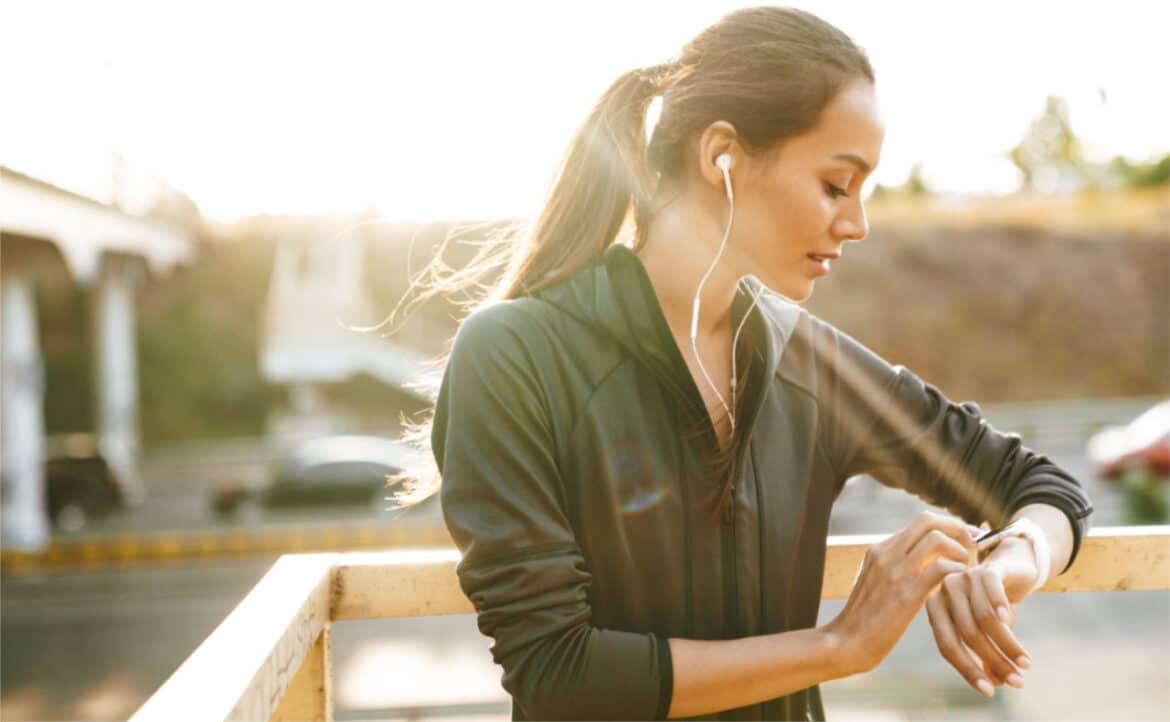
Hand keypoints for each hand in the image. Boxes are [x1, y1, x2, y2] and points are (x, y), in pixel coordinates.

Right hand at [826, 510, 976, 675]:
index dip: (947, 526)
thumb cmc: (864, 619)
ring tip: (965, 567)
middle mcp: (885, 553)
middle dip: (957, 528)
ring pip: (936, 539)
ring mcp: (895, 572)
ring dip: (959, 550)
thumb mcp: (875, 582)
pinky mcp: (906, 594)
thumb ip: (895, 567)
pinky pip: (940, 568)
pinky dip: (957, 571)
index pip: (919, 522)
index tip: (963, 538)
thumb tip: (923, 561)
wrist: (846, 642)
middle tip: (972, 544)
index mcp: (878, 549)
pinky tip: (959, 584)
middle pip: (927, 521)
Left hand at [925, 536, 1039, 696]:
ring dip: (1007, 645)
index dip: (968, 670)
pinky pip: (991, 590)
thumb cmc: (993, 604)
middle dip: (994, 661)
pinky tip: (1009, 621)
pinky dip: (1001, 607)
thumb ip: (986, 655)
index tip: (989, 692)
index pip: (947, 645)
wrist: (1011, 566)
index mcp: (937, 609)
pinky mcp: (986, 569)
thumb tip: (994, 686)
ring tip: (1025, 664)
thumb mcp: (989, 632)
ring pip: (984, 618)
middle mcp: (945, 592)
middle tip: (1017, 682)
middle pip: (967, 634)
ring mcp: (964, 577)